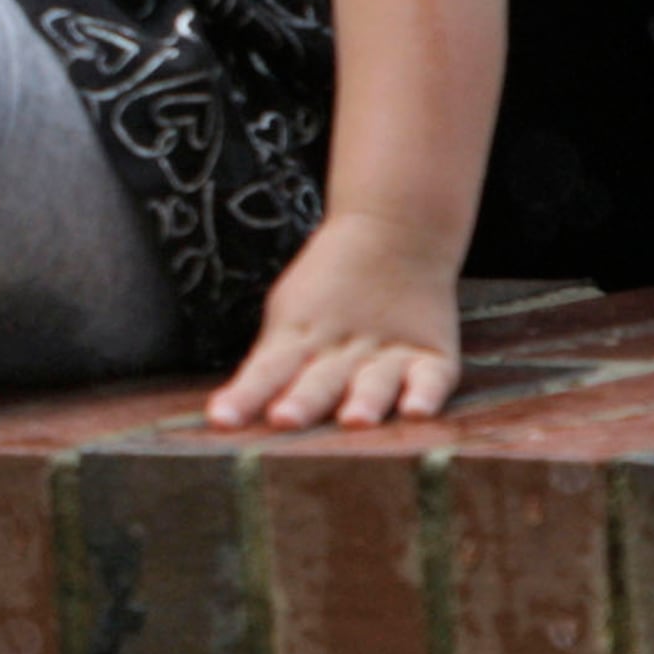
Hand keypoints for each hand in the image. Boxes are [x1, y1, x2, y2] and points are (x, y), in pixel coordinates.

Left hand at [206, 209, 463, 430]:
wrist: (394, 233)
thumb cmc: (329, 288)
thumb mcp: (289, 316)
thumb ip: (272, 362)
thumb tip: (231, 411)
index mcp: (299, 338)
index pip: (266, 368)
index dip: (245, 394)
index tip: (221, 419)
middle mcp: (343, 349)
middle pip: (318, 378)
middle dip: (302, 401)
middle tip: (284, 419)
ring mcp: (389, 352)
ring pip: (373, 380)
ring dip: (363, 400)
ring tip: (355, 420)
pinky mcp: (431, 355)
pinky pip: (431, 378)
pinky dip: (425, 393)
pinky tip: (417, 412)